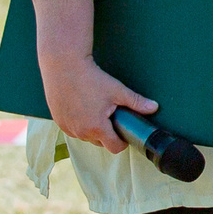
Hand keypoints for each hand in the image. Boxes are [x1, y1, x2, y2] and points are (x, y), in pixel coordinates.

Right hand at [43, 56, 157, 153]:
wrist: (63, 66)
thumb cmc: (91, 78)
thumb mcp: (117, 90)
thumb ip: (136, 102)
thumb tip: (154, 107)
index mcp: (97, 128)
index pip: (114, 148)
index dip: (122, 141)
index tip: (124, 130)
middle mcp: (81, 132)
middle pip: (100, 142)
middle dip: (107, 133)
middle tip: (110, 115)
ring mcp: (67, 128)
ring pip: (85, 136)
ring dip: (92, 129)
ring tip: (95, 109)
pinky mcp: (58, 121)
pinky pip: (73, 129)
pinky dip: (79, 123)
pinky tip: (82, 108)